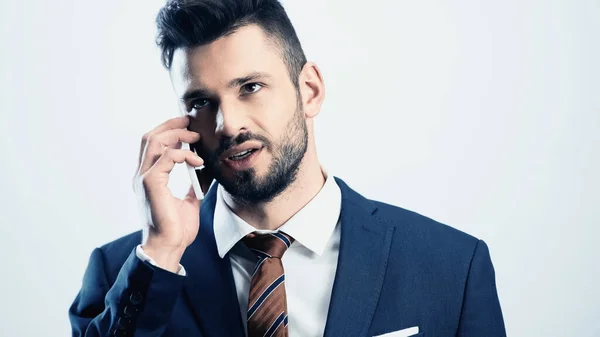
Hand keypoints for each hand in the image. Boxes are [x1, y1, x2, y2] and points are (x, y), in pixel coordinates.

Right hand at [132, 116, 205, 271]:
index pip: (152, 144)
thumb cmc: (177, 228)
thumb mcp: (189, 199)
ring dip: (177, 134)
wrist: (169, 247)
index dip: (168, 130)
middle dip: (171, 125)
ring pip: (154, 141)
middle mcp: (141, 175)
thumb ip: (193, 182)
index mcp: (148, 178)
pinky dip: (183, 154)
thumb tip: (205, 169)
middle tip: (190, 122)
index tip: (188, 127)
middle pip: (149, 136)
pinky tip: (197, 160)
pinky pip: (166, 156)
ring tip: (194, 137)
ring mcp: (143, 178)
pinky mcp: (151, 183)